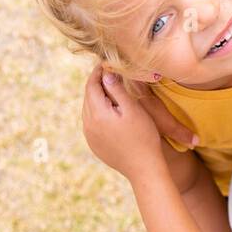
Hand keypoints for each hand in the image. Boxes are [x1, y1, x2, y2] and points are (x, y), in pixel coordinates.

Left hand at [81, 66, 167, 180]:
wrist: (143, 168)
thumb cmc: (143, 136)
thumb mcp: (133, 109)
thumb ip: (117, 90)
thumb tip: (106, 73)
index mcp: (96, 114)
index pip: (91, 86)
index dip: (97, 72)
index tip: (105, 63)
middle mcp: (88, 125)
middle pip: (88, 97)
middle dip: (96, 83)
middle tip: (108, 72)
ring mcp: (90, 137)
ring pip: (88, 110)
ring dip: (97, 98)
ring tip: (109, 88)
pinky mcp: (94, 145)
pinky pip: (91, 122)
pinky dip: (98, 112)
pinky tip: (110, 110)